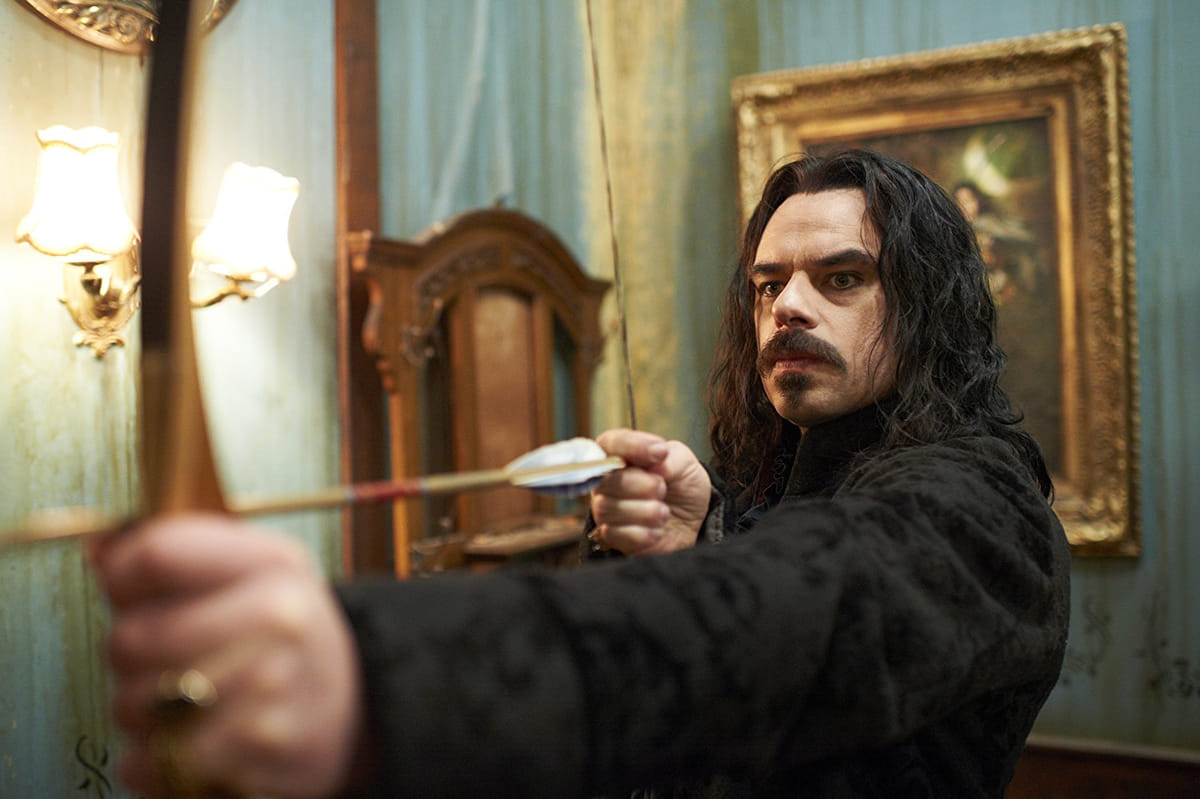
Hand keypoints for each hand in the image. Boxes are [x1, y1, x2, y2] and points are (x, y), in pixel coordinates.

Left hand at [89, 514, 363, 798]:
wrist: (357, 709)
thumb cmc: (290, 638)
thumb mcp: (263, 571)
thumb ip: (186, 552)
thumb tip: (100, 552)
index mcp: (274, 564)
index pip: (155, 554)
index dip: (121, 576)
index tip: (128, 592)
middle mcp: (277, 618)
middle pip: (130, 636)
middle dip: (130, 655)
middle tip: (167, 658)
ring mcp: (267, 687)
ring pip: (132, 704)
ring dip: (142, 710)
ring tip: (185, 701)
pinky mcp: (253, 751)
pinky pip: (150, 760)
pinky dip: (155, 760)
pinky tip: (191, 740)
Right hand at [588, 429, 711, 554]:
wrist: (695, 521)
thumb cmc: (682, 486)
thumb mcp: (685, 463)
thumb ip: (670, 457)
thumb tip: (655, 455)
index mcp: (621, 456)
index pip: (609, 443)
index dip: (630, 446)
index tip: (659, 453)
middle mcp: (608, 482)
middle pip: (605, 480)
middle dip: (640, 484)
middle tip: (663, 488)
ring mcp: (608, 510)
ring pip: (607, 508)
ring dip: (643, 511)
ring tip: (663, 512)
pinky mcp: (614, 537)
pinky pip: (614, 534)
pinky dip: (642, 533)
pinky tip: (657, 530)